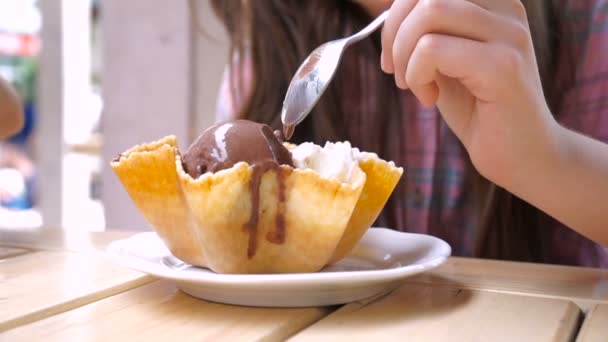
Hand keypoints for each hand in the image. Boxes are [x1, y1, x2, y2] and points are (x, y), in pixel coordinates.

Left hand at [380, 0, 560, 187]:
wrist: (521, 156)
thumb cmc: (478, 109)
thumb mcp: (444, 62)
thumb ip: (425, 34)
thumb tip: (390, 17)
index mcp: (493, 3)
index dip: (397, 14)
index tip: (393, 54)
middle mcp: (506, 9)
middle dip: (394, 32)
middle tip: (396, 71)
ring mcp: (508, 35)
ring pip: (428, 12)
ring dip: (404, 54)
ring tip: (414, 85)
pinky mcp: (503, 66)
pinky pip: (432, 49)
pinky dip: (417, 75)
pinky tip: (429, 99)